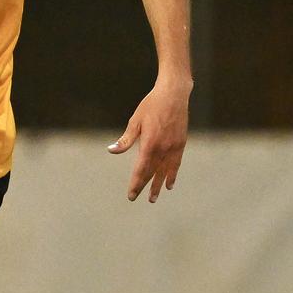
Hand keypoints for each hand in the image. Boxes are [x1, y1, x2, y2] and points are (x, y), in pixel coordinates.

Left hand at [108, 80, 189, 202]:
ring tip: (154, 198)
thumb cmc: (151, 105)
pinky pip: (176, 163)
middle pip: (152, 173)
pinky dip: (172, 174)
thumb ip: (125, 140)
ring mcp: (173, 147)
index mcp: (149, 144)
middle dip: (144, 186)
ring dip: (159, 185)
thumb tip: (111, 150)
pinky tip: (170, 183)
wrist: (174, 94)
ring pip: (165, 171)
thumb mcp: (135, 121)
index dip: (135, 183)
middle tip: (138, 198)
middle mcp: (162, 148)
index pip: (141, 169)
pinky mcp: (181, 143)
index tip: (131, 194)